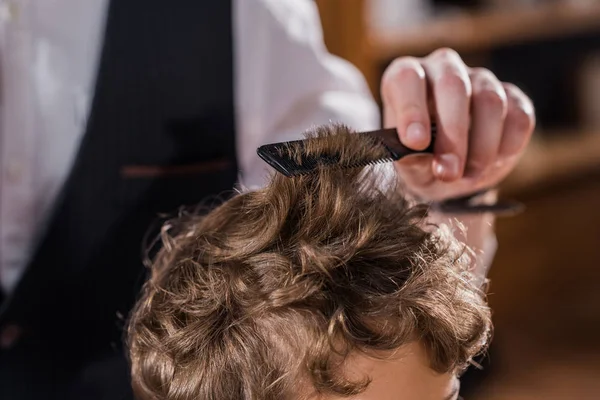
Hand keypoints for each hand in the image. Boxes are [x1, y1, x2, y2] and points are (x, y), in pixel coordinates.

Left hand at [381, 48, 535, 200]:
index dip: (411, 108)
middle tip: (448, 173)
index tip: (415, 142)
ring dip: (481, 147)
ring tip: (468, 177)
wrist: (450, 171)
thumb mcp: (407, 164)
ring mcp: (481, 80)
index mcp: (406, 77)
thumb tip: (415, 151)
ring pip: (490, 100)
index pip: (406, 77)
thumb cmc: (419, 161)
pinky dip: (507, 147)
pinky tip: (491, 165)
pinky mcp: (513, 98)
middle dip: (452, 134)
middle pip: (453, 85)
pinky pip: (518, 117)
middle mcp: (444, 69)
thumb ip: (409, 158)